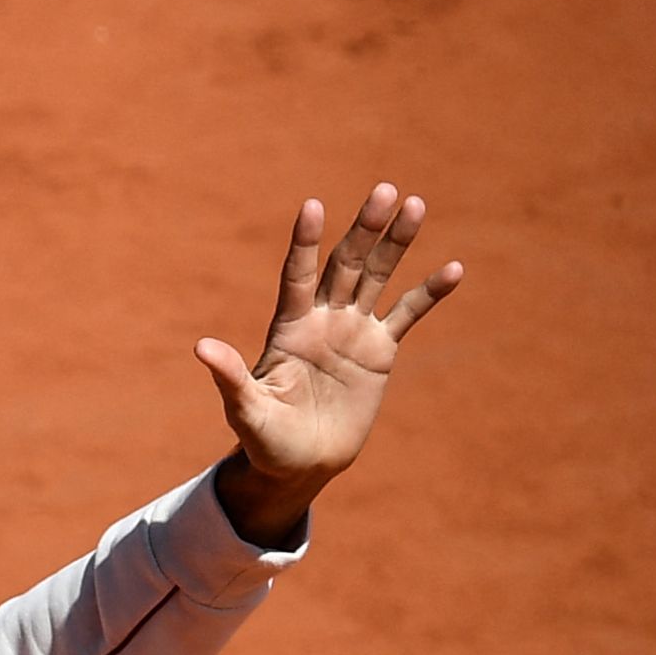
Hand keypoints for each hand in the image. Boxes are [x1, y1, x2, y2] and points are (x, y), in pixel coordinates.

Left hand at [199, 182, 461, 546]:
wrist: (301, 463)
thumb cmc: (264, 439)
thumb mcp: (245, 410)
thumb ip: (230, 377)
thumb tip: (201, 347)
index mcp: (289, 327)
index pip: (297, 275)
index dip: (305, 243)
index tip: (313, 207)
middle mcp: (322, 318)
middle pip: (346, 264)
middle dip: (365, 229)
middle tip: (386, 191)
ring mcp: (353, 330)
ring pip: (377, 277)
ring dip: (396, 243)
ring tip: (415, 205)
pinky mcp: (380, 351)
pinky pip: (407, 314)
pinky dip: (429, 293)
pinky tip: (454, 269)